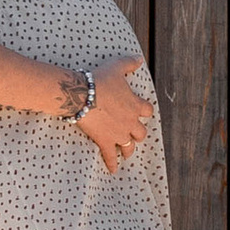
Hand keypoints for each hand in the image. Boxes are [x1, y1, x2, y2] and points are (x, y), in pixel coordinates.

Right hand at [74, 57, 153, 174]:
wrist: (82, 95)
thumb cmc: (99, 80)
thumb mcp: (116, 67)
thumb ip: (129, 63)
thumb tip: (139, 59)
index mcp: (134, 104)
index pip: (147, 111)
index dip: (145, 112)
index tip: (142, 113)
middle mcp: (130, 121)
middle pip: (141, 132)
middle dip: (138, 134)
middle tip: (133, 134)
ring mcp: (118, 133)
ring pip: (130, 146)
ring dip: (129, 149)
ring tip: (127, 152)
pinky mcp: (105, 141)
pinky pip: (111, 156)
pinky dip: (112, 163)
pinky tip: (113, 170)